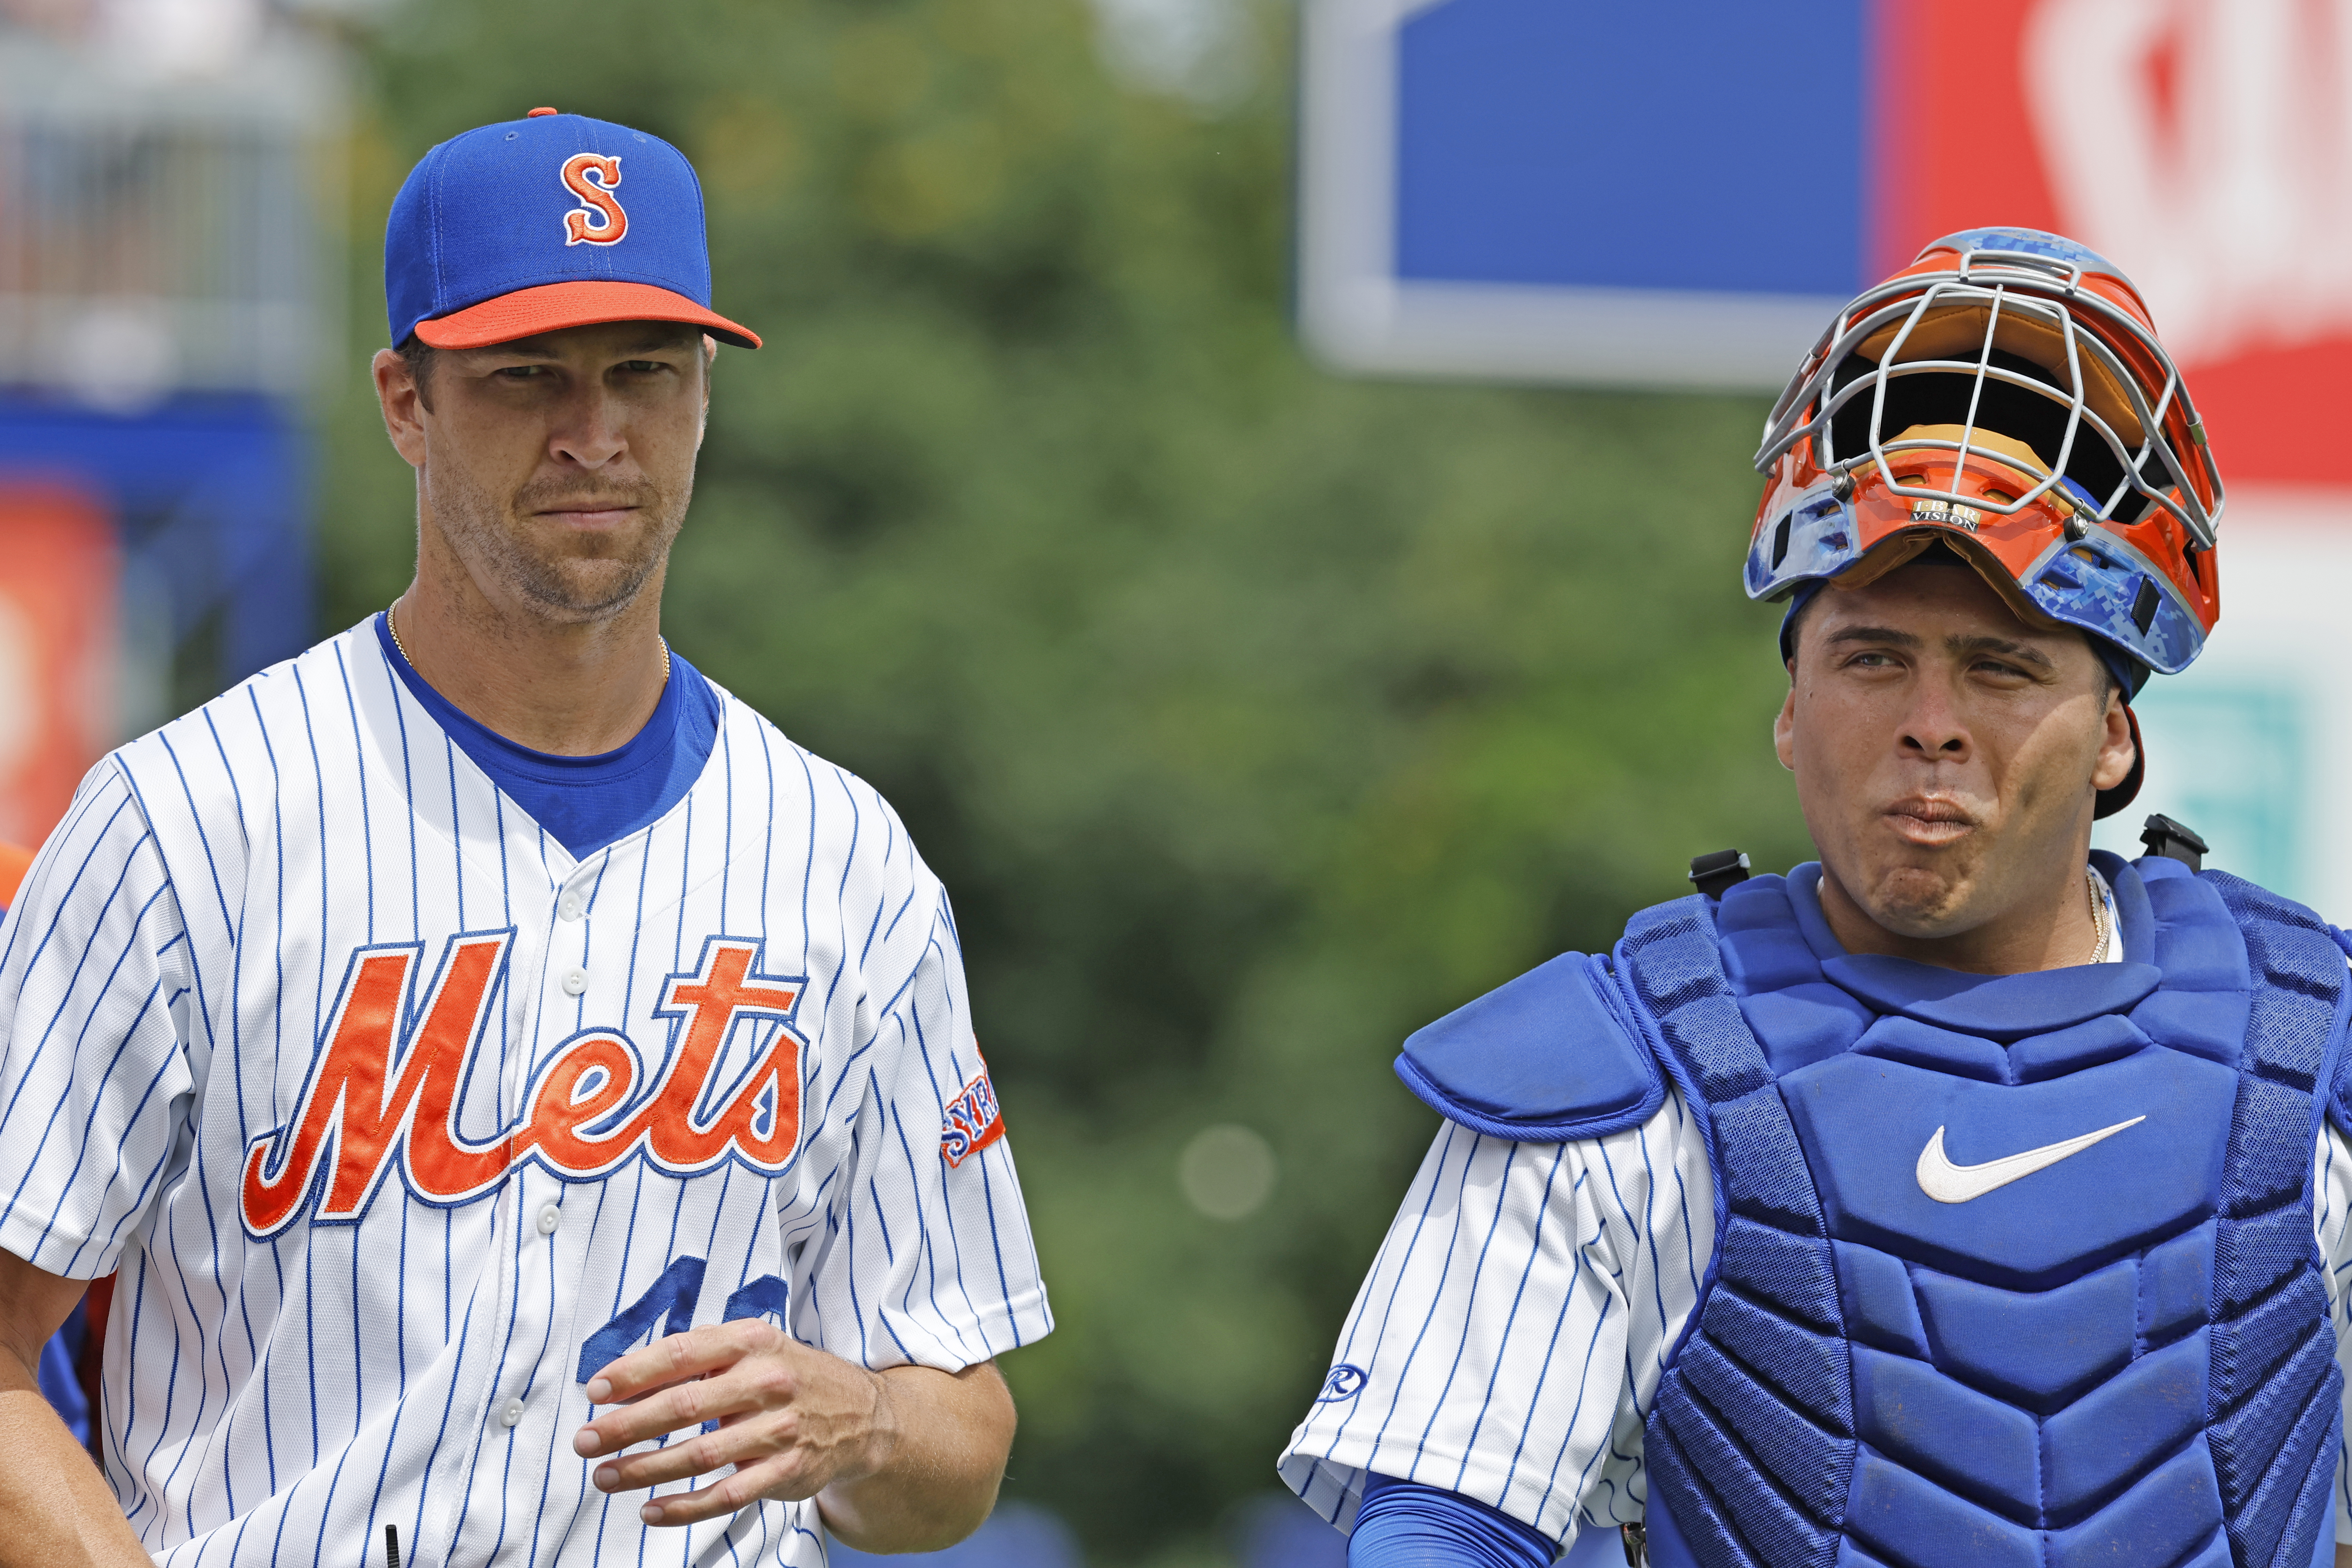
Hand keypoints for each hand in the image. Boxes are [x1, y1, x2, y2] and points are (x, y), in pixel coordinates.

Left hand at [572, 1321, 895, 1526]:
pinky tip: (650, 1510)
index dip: (634, 1372)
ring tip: (604, 1476)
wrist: (861, 1415)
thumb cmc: (787, 1376)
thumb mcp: (753, 1348)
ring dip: (644, 1469)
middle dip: (626, 1425)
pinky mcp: (786, 1472)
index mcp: (752, 1341)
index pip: (683, 1352)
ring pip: (699, 1455)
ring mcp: (779, 1429)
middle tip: (585, 1439)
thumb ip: (698, 1356)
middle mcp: (767, 1381)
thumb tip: (623, 1379)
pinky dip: (684, 1507)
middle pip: (684, 1405)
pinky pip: (727, 1496)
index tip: (595, 1390)